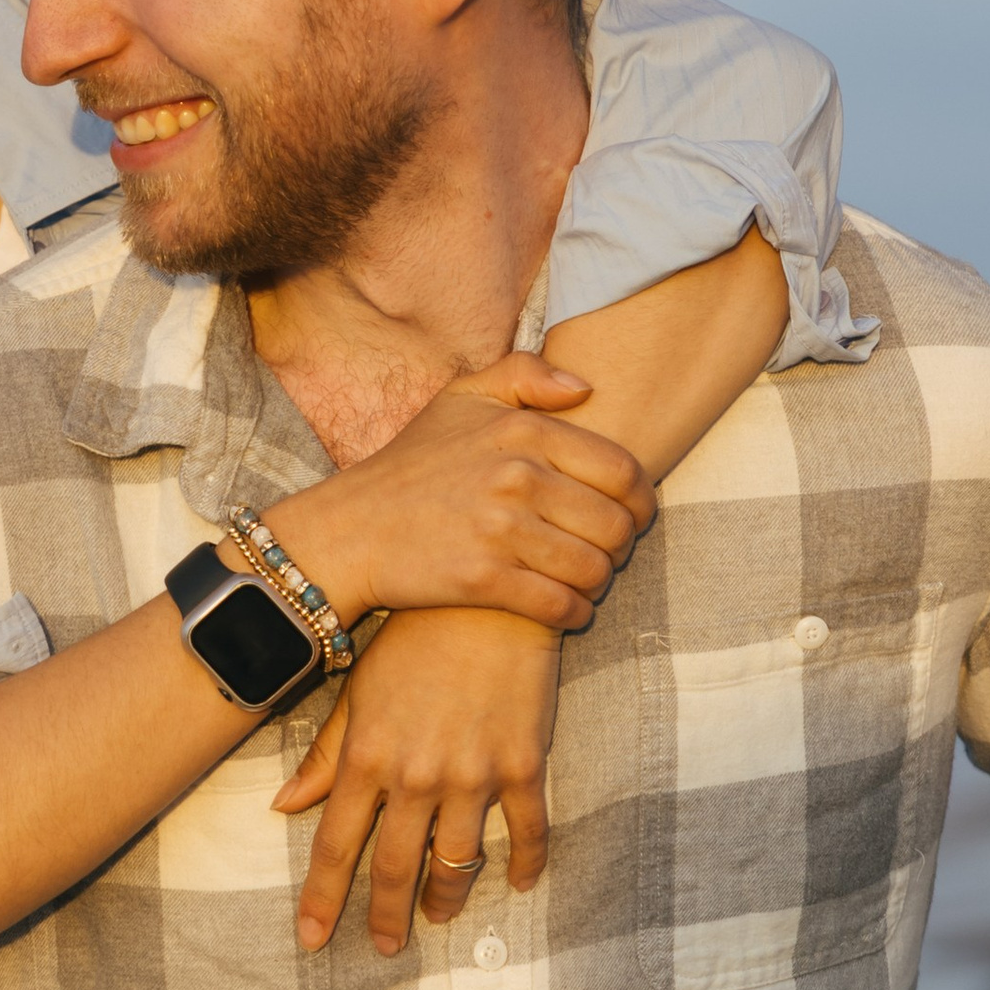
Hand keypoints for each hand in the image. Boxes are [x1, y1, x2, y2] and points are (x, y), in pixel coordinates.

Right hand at [270, 354, 654, 635]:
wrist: (349, 530)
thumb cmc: (411, 465)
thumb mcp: (459, 399)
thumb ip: (523, 375)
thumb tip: (584, 386)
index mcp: (524, 432)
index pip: (622, 472)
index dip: (641, 501)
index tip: (633, 516)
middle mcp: (517, 477)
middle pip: (615, 525)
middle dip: (621, 548)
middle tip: (606, 555)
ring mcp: (501, 531)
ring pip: (593, 569)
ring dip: (599, 584)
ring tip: (585, 582)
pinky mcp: (483, 580)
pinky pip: (560, 606)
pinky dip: (574, 614)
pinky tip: (567, 610)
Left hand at [276, 610, 560, 954]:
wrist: (488, 596)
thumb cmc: (414, 638)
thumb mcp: (358, 692)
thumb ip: (326, 755)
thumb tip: (286, 806)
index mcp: (367, 757)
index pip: (335, 845)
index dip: (322, 897)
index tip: (312, 939)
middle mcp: (416, 775)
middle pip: (394, 868)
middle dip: (385, 916)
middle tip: (383, 947)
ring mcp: (473, 774)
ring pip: (458, 861)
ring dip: (448, 898)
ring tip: (441, 914)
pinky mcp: (524, 764)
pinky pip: (527, 831)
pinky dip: (525, 862)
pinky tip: (520, 882)